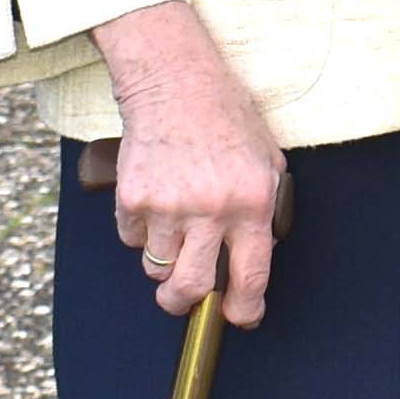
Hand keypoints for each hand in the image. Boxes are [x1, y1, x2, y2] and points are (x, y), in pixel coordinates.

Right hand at [93, 0, 285, 324]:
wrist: (175, 81)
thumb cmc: (227, 119)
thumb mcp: (268, 162)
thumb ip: (266, 212)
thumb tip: (253, 263)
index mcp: (251, 203)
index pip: (251, 276)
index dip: (245, 309)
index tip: (240, 317)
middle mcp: (211, 209)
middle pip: (191, 288)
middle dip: (184, 305)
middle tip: (183, 301)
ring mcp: (168, 205)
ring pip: (157, 266)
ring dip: (162, 259)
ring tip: (172, 226)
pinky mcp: (133, 197)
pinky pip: (131, 238)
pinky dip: (140, 230)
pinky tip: (154, 198)